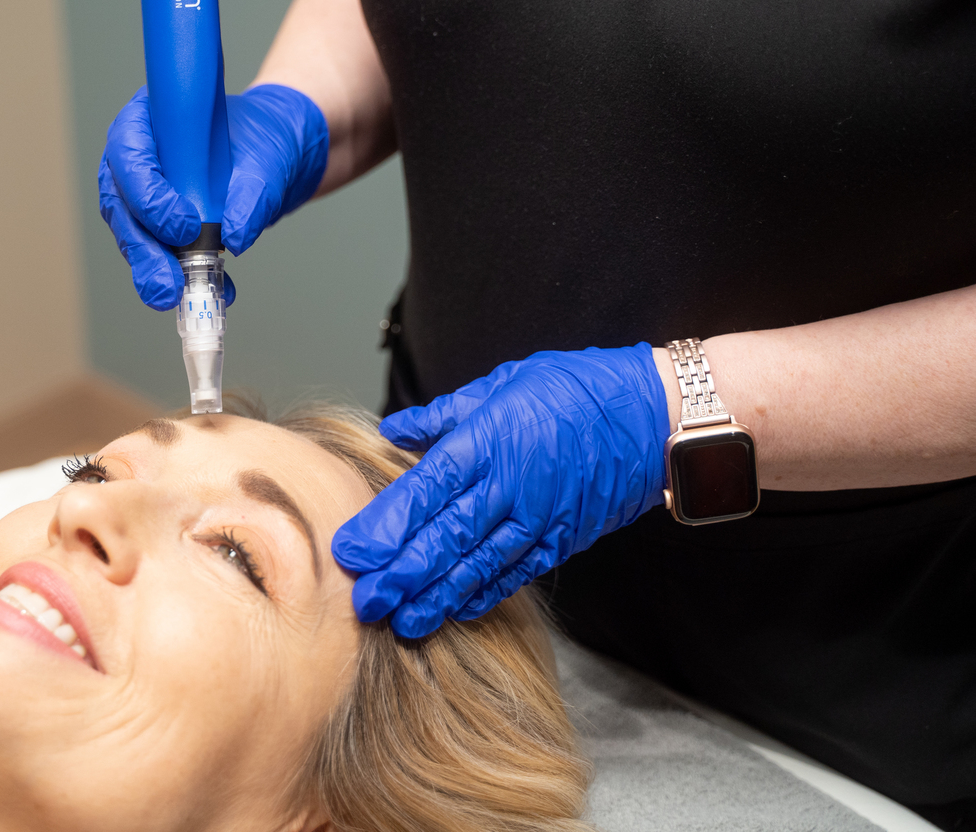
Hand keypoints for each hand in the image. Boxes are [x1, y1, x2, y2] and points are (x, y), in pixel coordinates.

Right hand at [97, 84, 327, 309]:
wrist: (268, 157)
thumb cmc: (259, 141)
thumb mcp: (266, 160)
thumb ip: (253, 193)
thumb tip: (236, 236)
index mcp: (147, 121)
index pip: (128, 154)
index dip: (148, 194)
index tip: (185, 226)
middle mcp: (133, 158)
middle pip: (121, 205)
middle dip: (143, 249)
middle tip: (167, 283)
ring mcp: (138, 194)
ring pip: (133, 235)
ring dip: (154, 269)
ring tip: (176, 295)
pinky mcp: (154, 226)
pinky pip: (159, 253)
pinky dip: (184, 277)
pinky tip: (214, 292)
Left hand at [332, 343, 669, 637]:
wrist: (653, 414)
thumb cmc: (574, 388)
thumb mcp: (503, 383)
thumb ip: (445, 415)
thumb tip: (394, 430)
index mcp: (487, 440)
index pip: (425, 489)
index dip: (386, 524)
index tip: (351, 551)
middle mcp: (509, 484)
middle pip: (444, 537)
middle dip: (401, 574)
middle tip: (364, 602)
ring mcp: (537, 517)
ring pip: (477, 564)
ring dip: (436, 597)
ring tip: (402, 622)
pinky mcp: (561, 538)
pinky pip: (516, 573)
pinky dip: (484, 595)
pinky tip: (455, 612)